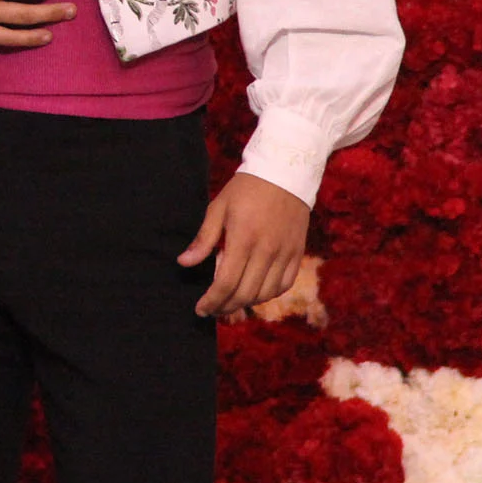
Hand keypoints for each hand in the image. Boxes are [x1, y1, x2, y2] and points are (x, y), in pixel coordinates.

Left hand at [182, 173, 309, 318]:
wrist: (285, 172)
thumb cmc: (246, 189)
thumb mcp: (219, 208)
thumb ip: (204, 239)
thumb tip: (184, 263)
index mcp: (243, 238)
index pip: (226, 283)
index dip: (212, 301)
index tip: (200, 308)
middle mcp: (267, 250)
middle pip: (245, 294)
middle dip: (225, 307)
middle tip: (212, 310)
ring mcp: (285, 253)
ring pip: (265, 294)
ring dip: (246, 304)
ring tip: (230, 303)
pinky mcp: (297, 253)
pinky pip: (283, 285)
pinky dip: (267, 294)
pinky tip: (254, 292)